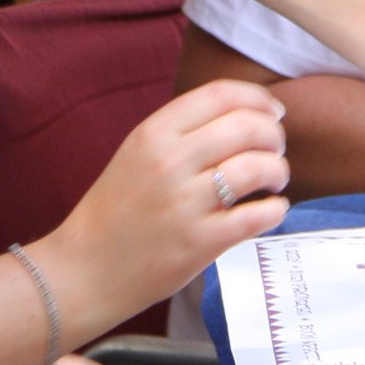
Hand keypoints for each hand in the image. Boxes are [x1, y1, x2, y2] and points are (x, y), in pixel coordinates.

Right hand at [41, 80, 289, 334]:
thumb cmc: (115, 210)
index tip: (273, 112)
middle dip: (273, 135)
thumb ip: (182, 131)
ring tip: (275, 180)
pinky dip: (275, 210)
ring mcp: (185, 203)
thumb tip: (244, 115)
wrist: (85, 269)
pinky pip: (257, 216)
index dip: (258, 99)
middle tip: (276, 148)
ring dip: (278, 170)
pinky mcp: (200, 243)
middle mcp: (170, 161)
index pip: (221, 94)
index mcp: (154, 133)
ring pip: (256, 168)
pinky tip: (272, 210)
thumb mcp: (137, 152)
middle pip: (246, 127)